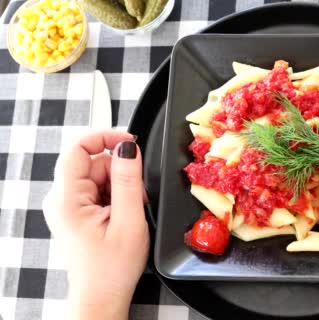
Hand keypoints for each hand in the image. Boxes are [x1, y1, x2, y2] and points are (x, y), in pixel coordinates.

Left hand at [43, 130, 148, 319]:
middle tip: (137, 198)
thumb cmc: (111, 270)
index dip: (106, 137)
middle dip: (121, 173)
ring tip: (130, 213)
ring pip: (99, 176)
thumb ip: (128, 181)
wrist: (102, 297)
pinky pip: (99, 190)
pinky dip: (117, 197)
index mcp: (67, 201)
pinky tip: (123, 216)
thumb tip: (128, 148)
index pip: (78, 149)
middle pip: (93, 163)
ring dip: (121, 187)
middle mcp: (62, 200)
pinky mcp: (77, 212)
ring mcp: (68, 206)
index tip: (130, 142)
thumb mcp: (128, 222)